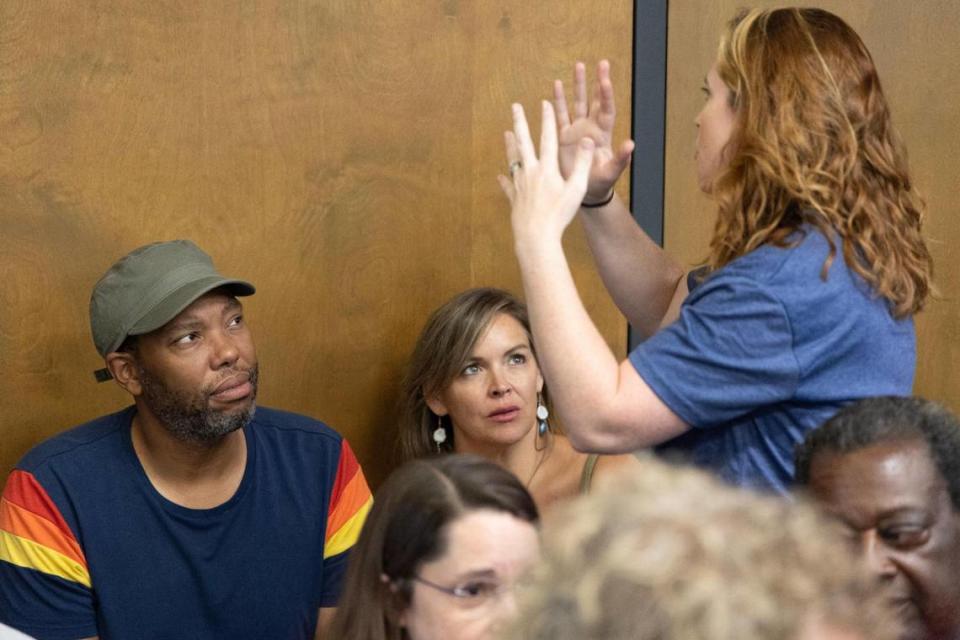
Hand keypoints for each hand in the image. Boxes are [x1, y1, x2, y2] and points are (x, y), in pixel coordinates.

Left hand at [498, 101, 594, 245]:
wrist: (536, 236)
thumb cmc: (559, 214)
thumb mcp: (576, 189)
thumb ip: (581, 164)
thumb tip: (587, 140)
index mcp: (547, 169)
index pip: (548, 138)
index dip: (547, 119)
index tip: (545, 103)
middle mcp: (530, 173)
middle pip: (524, 142)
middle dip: (520, 122)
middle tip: (515, 107)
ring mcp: (520, 185)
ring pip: (513, 160)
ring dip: (510, 145)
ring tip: (506, 133)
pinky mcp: (514, 199)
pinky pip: (508, 186)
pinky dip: (505, 180)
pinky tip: (500, 176)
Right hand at [554, 60, 634, 201]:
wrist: (583, 193)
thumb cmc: (600, 184)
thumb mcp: (611, 173)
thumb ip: (621, 159)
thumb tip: (631, 144)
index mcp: (603, 135)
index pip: (606, 110)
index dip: (606, 95)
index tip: (605, 79)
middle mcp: (590, 128)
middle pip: (594, 100)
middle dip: (596, 81)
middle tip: (600, 63)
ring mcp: (576, 131)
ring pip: (576, 103)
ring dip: (577, 86)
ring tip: (578, 66)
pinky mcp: (563, 137)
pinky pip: (559, 115)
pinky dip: (557, 101)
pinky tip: (556, 86)